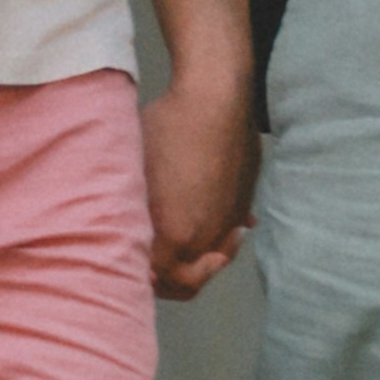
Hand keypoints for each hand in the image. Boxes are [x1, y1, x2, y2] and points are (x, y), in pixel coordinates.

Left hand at [144, 51, 258, 293]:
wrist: (214, 98)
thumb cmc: (166, 130)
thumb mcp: (134, 173)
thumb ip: (132, 213)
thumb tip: (134, 233)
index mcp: (175, 235)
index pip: (163, 280)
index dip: (151, 280)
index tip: (143, 271)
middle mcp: (206, 235)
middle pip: (192, 278)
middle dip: (177, 277)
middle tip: (163, 267)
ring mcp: (230, 218)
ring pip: (215, 255)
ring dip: (202, 256)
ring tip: (189, 245)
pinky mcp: (246, 199)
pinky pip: (233, 229)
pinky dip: (223, 232)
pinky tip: (212, 218)